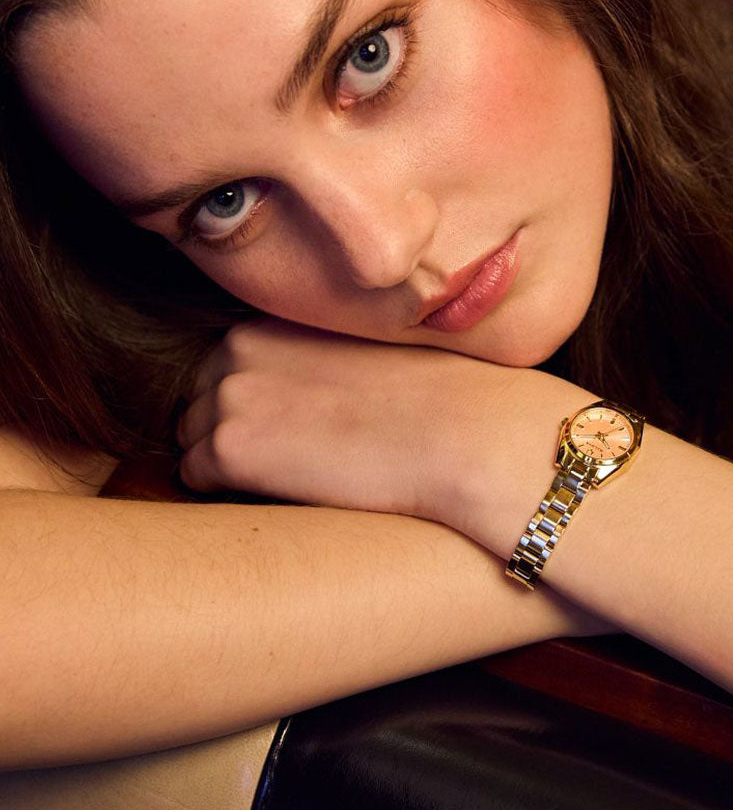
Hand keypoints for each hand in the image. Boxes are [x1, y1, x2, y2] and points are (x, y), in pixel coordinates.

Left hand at [175, 316, 591, 545]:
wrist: (462, 432)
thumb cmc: (435, 396)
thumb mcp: (361, 351)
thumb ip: (310, 358)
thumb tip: (294, 395)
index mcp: (274, 320)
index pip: (226, 366)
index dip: (256, 400)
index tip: (296, 422)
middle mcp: (238, 348)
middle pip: (201, 400)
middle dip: (234, 427)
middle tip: (296, 450)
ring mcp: (229, 396)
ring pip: (193, 438)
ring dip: (230, 458)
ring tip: (295, 469)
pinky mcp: (231, 450)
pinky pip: (196, 476)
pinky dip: (229, 489)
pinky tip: (286, 488)